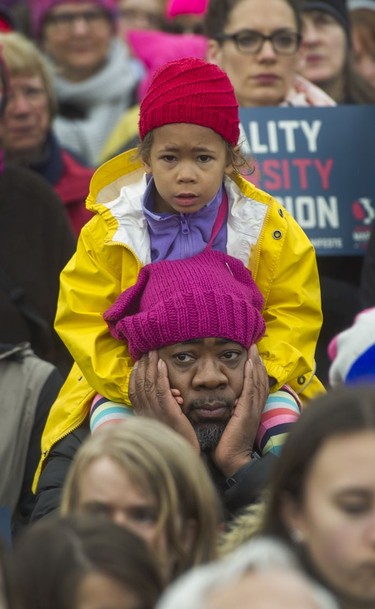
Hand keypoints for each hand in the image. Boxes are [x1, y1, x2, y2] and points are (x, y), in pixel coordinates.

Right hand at [129, 351, 199, 451]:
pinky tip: (162, 363)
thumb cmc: (178, 438)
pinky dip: (161, 375)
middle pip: (140, 384)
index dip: (134, 375)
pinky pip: (162, 390)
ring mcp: (155, 413)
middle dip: (143, 365)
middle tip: (146, 351)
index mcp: (143, 415)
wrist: (186, 453)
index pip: (133, 392)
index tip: (138, 362)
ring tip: (153, 352)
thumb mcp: (167, 421)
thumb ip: (164, 407)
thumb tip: (172, 394)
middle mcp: (146, 413)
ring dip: (151, 366)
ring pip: (149, 384)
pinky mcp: (168, 412)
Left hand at [212, 345, 268, 477]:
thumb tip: (226, 400)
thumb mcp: (230, 421)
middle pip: (260, 379)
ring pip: (258, 381)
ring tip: (253, 349)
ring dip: (256, 363)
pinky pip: (251, 389)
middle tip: (254, 345)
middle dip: (258, 362)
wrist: (231, 460)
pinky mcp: (247, 412)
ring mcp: (253, 409)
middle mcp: (255, 407)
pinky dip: (252, 375)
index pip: (256, 384)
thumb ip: (230, 409)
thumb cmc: (226, 443)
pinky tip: (250, 363)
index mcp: (251, 409)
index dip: (256, 369)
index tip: (252, 354)